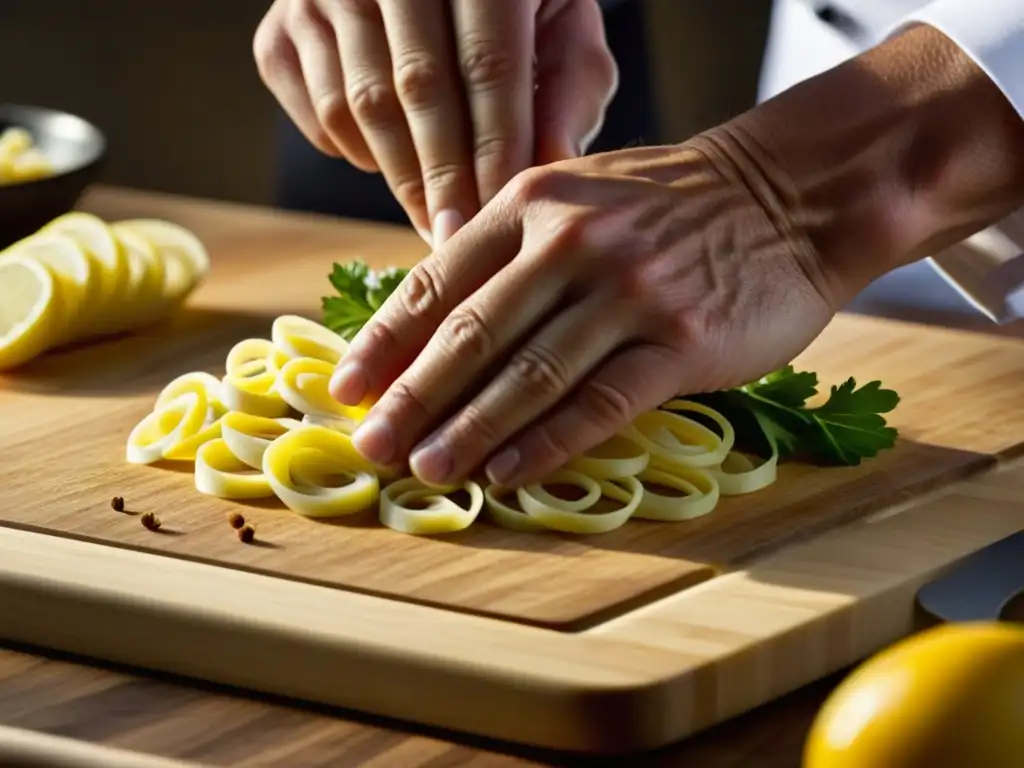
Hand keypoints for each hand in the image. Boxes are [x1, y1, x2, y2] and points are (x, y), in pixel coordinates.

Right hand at [253, 0, 616, 245]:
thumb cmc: (513, 6)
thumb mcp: (563, 29)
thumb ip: (567, 94)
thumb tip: (550, 174)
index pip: (486, 65)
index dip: (492, 152)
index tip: (498, 219)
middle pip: (416, 89)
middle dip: (441, 180)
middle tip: (455, 242)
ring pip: (359, 107)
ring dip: (400, 177)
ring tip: (433, 214)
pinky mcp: (279, 29)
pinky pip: (319, 116)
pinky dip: (357, 155)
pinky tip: (394, 161)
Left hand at [327, 133, 850, 487]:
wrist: (787, 195)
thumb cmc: (668, 205)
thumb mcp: (578, 195)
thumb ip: (509, 248)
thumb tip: (433, 320)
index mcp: (533, 205)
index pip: (438, 282)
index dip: (385, 343)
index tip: (348, 391)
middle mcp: (573, 244)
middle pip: (472, 334)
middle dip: (412, 398)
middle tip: (372, 448)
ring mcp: (629, 292)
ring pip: (530, 375)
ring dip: (470, 431)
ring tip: (425, 470)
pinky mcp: (682, 341)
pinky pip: (600, 403)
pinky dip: (547, 443)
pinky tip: (507, 474)